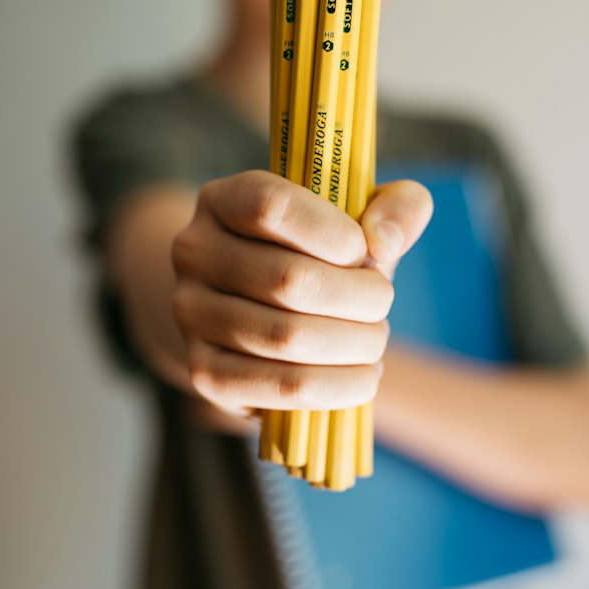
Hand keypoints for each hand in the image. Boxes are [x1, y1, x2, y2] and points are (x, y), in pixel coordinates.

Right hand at [170, 170, 431, 416]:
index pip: (271, 207)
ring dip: (353, 345)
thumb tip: (385, 242)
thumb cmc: (322, 257)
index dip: (333, 234)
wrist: (264, 313)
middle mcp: (193, 252)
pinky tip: (360, 377)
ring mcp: (191, 315)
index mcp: (224, 200)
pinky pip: (279, 387)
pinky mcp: (204, 373)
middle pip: (288, 280)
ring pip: (286, 337)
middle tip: (381, 305)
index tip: (366, 252)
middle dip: (359, 299)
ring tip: (374, 342)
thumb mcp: (362, 217)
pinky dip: (336, 387)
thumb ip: (397, 205)